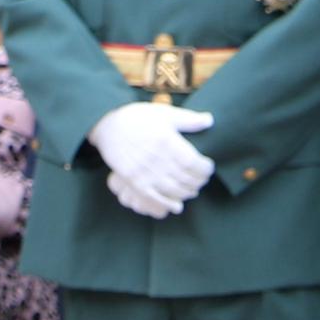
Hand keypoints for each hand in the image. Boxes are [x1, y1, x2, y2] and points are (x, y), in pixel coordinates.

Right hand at [90, 102, 217, 219]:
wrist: (108, 125)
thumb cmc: (137, 117)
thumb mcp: (164, 113)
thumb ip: (188, 119)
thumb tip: (210, 120)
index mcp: (167, 141)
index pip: (194, 163)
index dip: (205, 169)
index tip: (208, 167)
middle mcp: (158, 159)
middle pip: (186, 178)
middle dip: (199, 181)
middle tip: (202, 179)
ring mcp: (145, 172)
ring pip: (174, 190)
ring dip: (187, 193)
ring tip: (192, 189)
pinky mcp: (135, 181)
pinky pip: (155, 198)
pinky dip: (169, 204)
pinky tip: (177, 206)